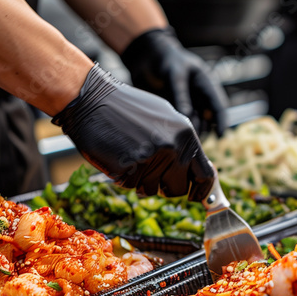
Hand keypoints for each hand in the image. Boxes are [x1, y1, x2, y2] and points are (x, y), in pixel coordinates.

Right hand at [53, 64, 215, 200]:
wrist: (91, 98)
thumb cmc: (127, 107)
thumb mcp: (164, 119)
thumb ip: (182, 144)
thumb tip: (202, 172)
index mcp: (185, 134)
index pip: (205, 175)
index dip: (201, 191)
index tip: (195, 197)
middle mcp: (172, 147)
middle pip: (178, 189)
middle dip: (165, 187)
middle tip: (150, 170)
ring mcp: (149, 158)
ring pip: (151, 190)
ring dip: (140, 180)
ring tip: (129, 154)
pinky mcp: (126, 167)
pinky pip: (129, 186)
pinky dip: (123, 177)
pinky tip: (116, 155)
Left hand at [120, 27, 228, 134]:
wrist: (146, 57)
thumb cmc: (165, 59)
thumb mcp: (174, 74)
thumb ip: (180, 94)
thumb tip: (187, 117)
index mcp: (207, 86)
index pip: (219, 107)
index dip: (222, 121)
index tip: (220, 135)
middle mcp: (199, 99)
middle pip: (207, 121)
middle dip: (202, 130)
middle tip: (190, 138)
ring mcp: (187, 106)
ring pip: (194, 126)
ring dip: (189, 133)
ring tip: (180, 138)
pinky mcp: (174, 112)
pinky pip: (179, 125)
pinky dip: (176, 132)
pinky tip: (170, 136)